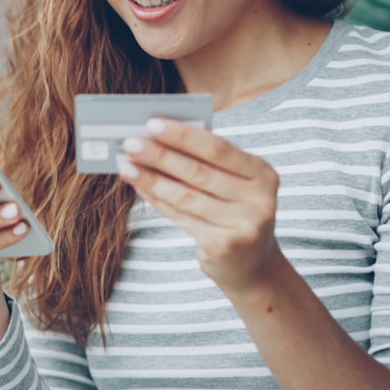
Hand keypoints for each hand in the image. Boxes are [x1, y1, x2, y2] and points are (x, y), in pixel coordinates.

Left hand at [116, 118, 279, 292]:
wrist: (252, 265)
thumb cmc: (233, 212)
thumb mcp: (232, 184)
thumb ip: (204, 162)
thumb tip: (156, 139)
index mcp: (262, 173)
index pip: (217, 148)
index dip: (183, 136)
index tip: (152, 124)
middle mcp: (259, 199)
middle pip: (199, 172)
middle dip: (160, 155)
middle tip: (130, 143)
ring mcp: (243, 225)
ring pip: (186, 196)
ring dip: (151, 179)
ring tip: (126, 166)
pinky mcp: (223, 245)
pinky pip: (181, 216)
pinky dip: (157, 199)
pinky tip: (140, 187)